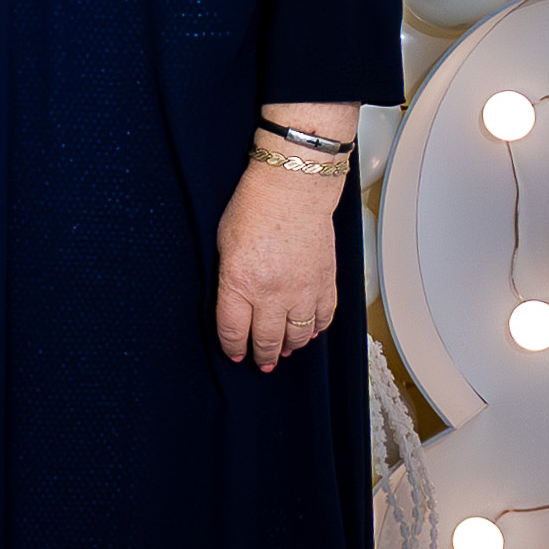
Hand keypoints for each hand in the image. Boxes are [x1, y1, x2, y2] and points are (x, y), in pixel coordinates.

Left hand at [213, 162, 344, 368]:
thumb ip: (228, 280)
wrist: (293, 187)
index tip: (235, 353)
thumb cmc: (255, 207)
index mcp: (239, 284)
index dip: (233, 348)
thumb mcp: (224, 245)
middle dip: (261, 355)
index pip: (233, 332)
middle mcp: (271, 293)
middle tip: (261, 361)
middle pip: (266, 340)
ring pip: (298, 336)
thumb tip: (235, 306)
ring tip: (284, 349)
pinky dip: (316, 329)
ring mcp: (302, 290)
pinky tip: (309, 331)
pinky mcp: (325, 282)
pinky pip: (323, 318)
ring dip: (289, 346)